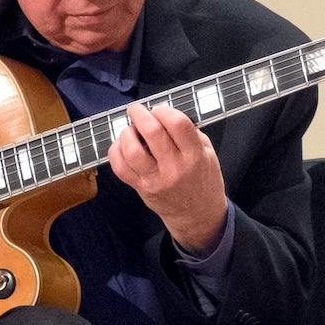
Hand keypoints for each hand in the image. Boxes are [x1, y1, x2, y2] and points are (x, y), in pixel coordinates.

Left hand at [107, 103, 228, 251]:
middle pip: (152, 132)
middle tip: (136, 110)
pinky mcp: (141, 188)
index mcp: (195, 156)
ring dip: (126, 133)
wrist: (198, 215)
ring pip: (132, 150)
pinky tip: (123, 145)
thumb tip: (165, 115)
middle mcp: (174, 168)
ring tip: (130, 130)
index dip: (164, 110)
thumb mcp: (209, 154)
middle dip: (140, 114)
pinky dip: (116, 151)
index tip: (159, 110)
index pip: (177, 123)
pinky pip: (120, 167)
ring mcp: (155, 179)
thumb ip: (190, 134)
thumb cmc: (203, 181)